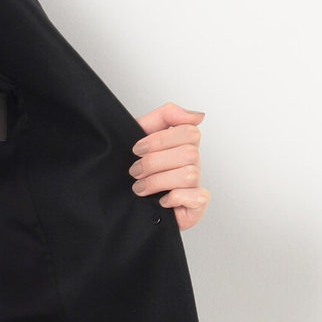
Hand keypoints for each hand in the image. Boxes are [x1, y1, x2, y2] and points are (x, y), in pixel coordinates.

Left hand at [128, 102, 209, 230]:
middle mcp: (192, 164)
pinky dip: (175, 198)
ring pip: (189, 174)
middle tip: (135, 171)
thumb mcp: (142, 134)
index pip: (189, 131)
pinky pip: (198, 197)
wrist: (123, 201)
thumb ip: (166, 115)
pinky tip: (161, 200)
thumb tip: (196, 115)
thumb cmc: (136, 170)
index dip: (160, 139)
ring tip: (140, 187)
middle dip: (154, 162)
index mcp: (182, 146)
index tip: (137, 149)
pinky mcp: (196, 206)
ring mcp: (195, 185)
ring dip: (158, 181)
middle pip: (189, 153)